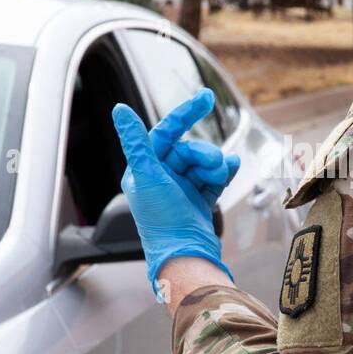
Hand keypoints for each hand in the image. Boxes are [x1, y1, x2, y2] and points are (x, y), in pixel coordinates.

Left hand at [112, 89, 241, 297]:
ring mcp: (181, 190)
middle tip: (212, 164)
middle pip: (188, 149)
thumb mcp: (147, 175)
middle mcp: (161, 179)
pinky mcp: (199, 201)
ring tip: (219, 176)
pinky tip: (233, 166)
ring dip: (215, 166)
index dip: (185, 114)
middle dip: (203, 154)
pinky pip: (214, 178)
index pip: (165, 132)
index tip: (207, 97)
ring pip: (203, 163)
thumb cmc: (162, 220)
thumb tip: (119, 109)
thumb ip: (135, 141)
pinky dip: (224, 172)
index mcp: (144, 170)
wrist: (187, 256)